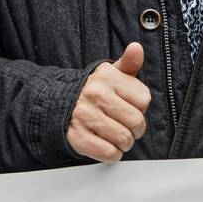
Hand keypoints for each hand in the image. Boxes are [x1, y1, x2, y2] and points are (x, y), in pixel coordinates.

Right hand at [66, 42, 149, 162]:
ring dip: (124, 142)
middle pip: (136, 122)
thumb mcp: (111, 72)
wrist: (59, 104)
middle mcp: (96, 96)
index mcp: (107, 78)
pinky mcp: (79, 138)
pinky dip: (113, 153)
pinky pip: (109, 153)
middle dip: (136, 129)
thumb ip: (129, 63)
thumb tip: (136, 48)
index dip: (141, 107)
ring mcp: (86, 117)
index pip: (144, 100)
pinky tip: (107, 144)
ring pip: (124, 139)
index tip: (131, 107)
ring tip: (117, 134)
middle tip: (127, 126)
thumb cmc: (93, 90)